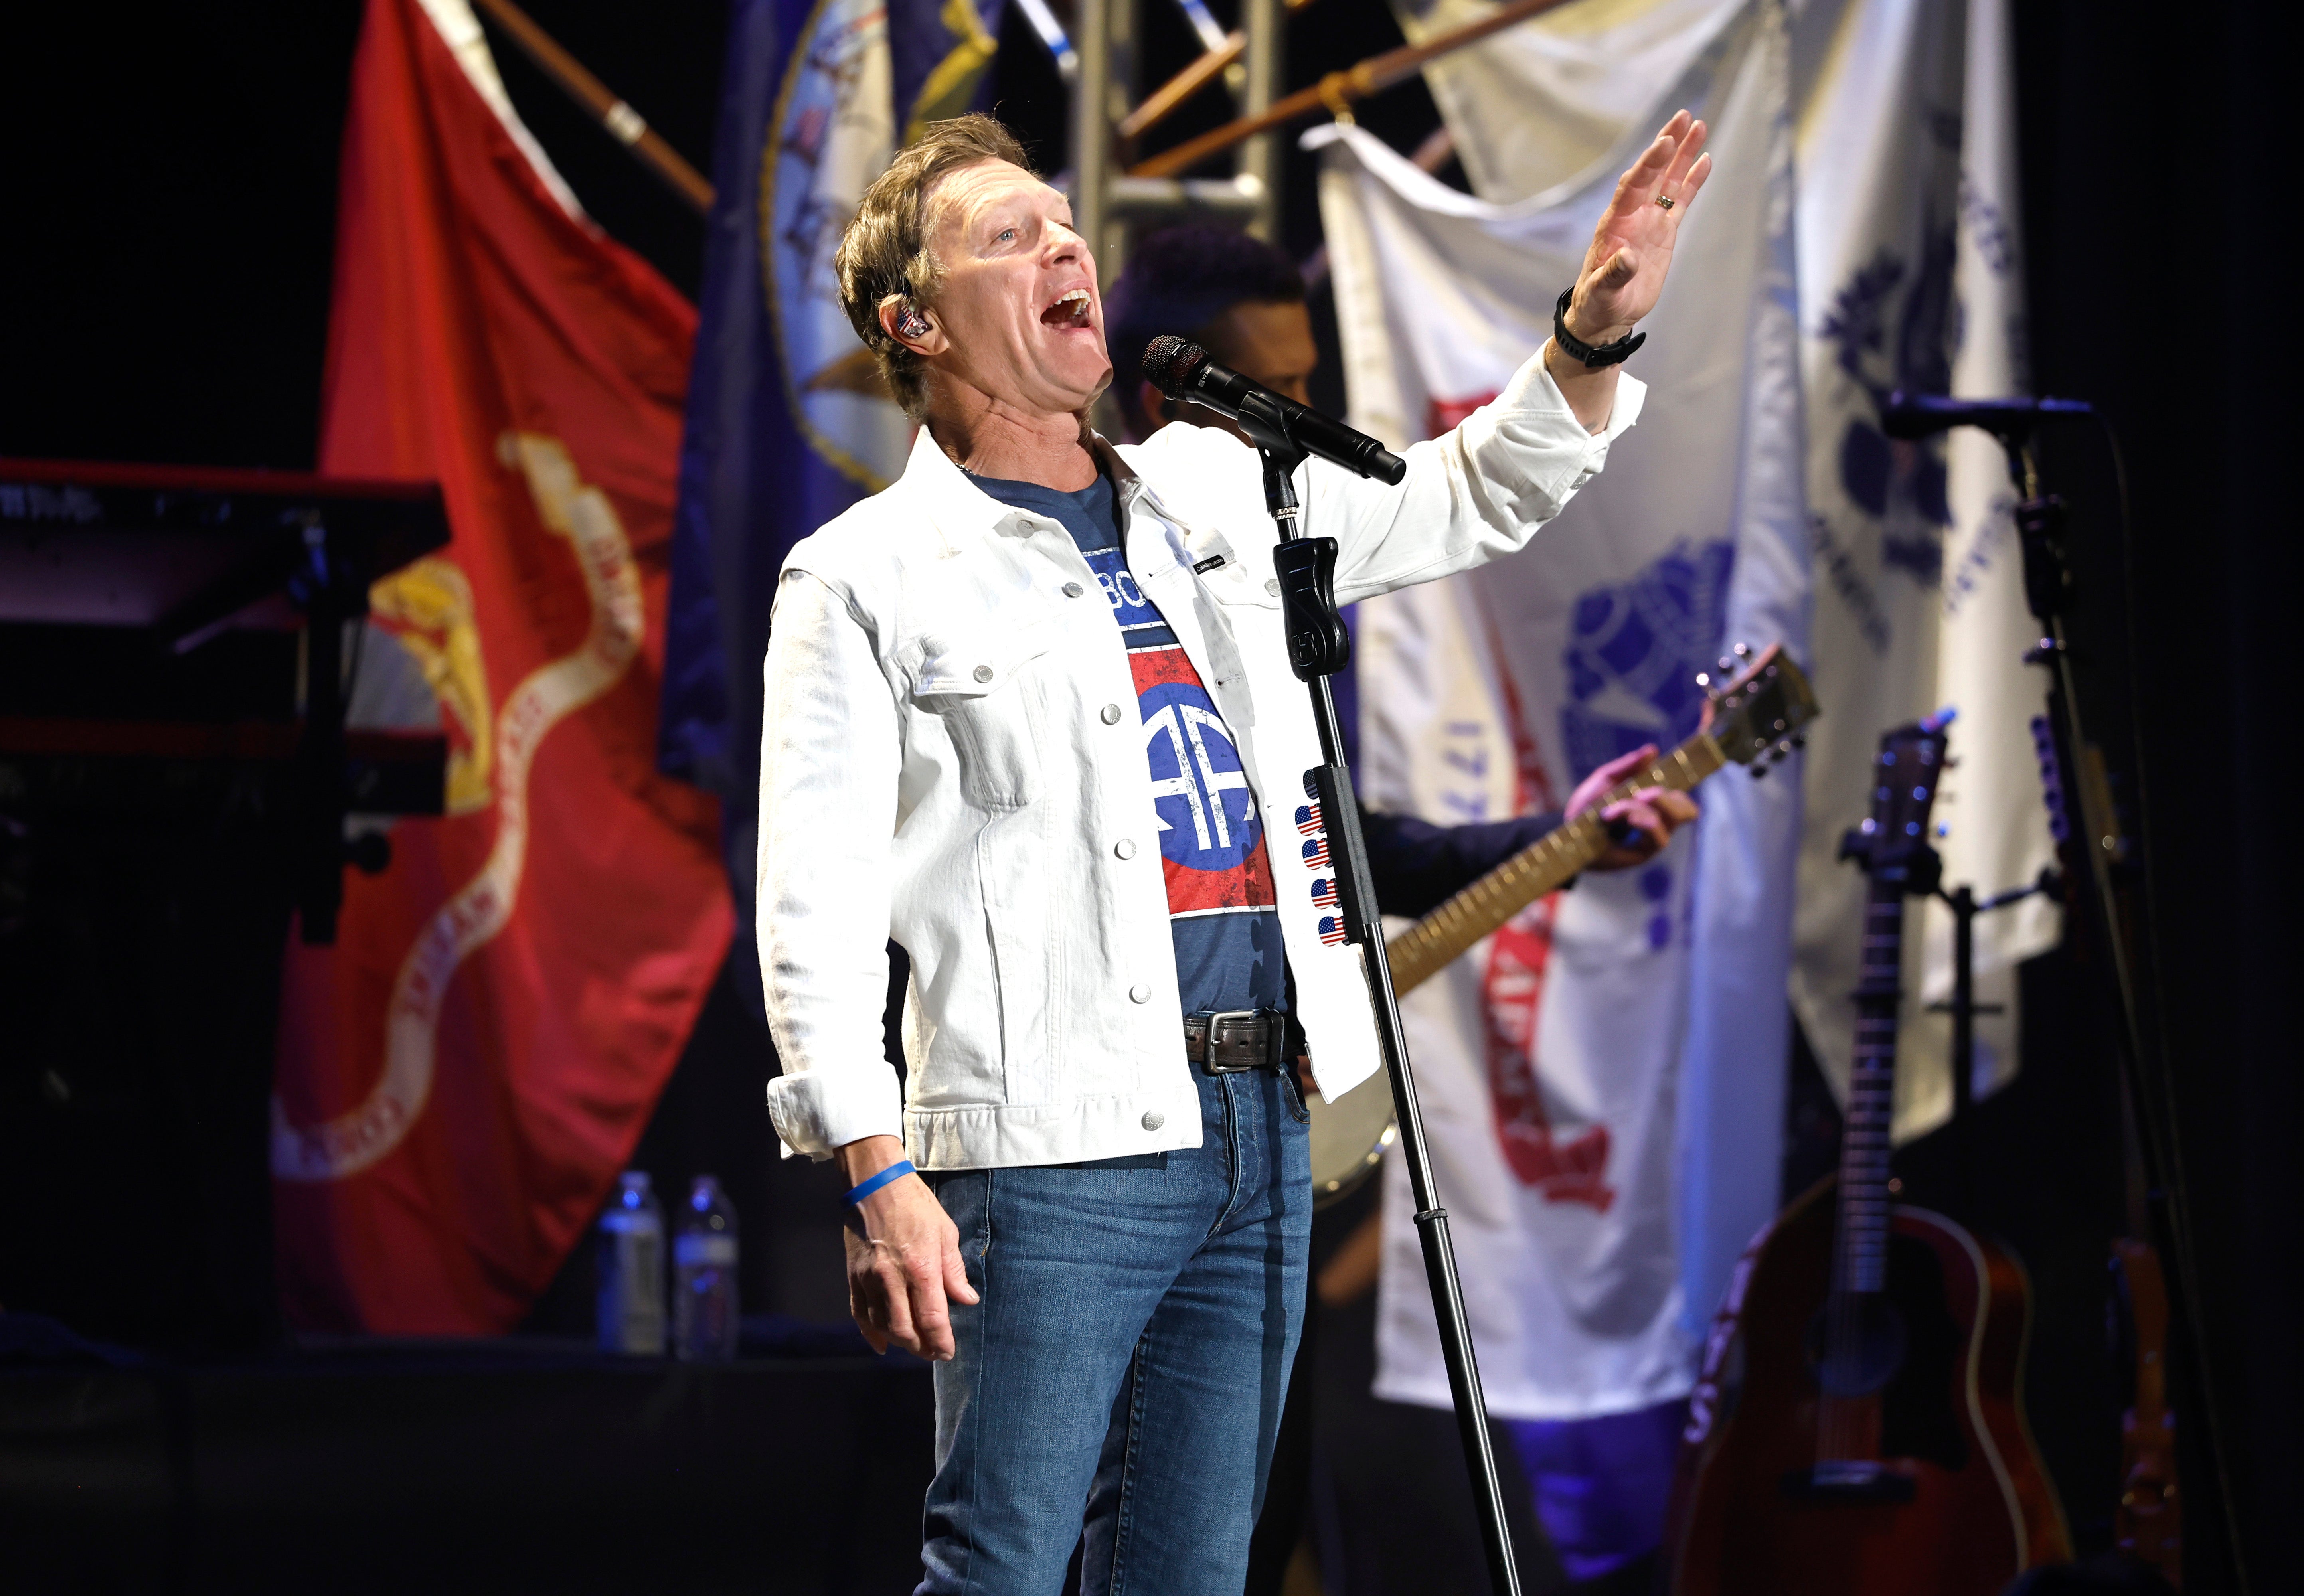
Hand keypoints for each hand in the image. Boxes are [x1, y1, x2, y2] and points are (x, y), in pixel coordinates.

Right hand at [838, 1135, 977, 1359]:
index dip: (941, 1341)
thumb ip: (954, 1271)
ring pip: (882, 1326)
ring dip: (900, 1342)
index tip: (949, 1352)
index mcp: (920, 1266)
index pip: (932, 1318)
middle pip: (905, 1330)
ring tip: (916, 1345)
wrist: (875, 1184)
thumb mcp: (945, 1232)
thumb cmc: (915, 1205)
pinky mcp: (853, 1277)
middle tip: (934, 1352)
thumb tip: (967, 1300)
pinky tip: (883, 1344)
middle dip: (922, 1348)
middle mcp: (892, 1278)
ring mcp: (869, 1279)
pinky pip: (859, 1315)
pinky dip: (871, 1334)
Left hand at [1566, 743, 1698, 870]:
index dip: (1690, 785)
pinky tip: (1627, 818)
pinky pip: (1659, 838)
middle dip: (1664, 797)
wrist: (1567, 831)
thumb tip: (1653, 750)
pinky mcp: (1644, 853)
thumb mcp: (1605, 779)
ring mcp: (1652, 838)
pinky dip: (1644, 822)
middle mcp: (1658, 821)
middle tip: (1640, 794)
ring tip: (1615, 809)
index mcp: (1653, 803)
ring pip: (1670, 820)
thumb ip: (1628, 766)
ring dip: (1642, 808)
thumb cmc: (1587, 805)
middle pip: (1687, 810)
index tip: (1685, 764)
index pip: (1683, 798)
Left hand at [1567, 109, 1710, 340]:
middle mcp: (1633, 215)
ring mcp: (1650, 220)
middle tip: (1684, 116)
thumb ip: (1613, 274)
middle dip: (1667, 145)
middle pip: (1652, 172)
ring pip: (1669, 180)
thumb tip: (1627, 258)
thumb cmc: (1598, 302)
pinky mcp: (1663, 231)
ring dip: (1683, 154)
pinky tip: (1705, 159)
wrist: (1606, 313)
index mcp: (1615, 223)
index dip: (1649, 164)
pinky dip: (1693, 181)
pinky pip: (1681, 201)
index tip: (1664, 143)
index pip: (1633, 185)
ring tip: (1698, 125)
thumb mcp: (1601, 292)